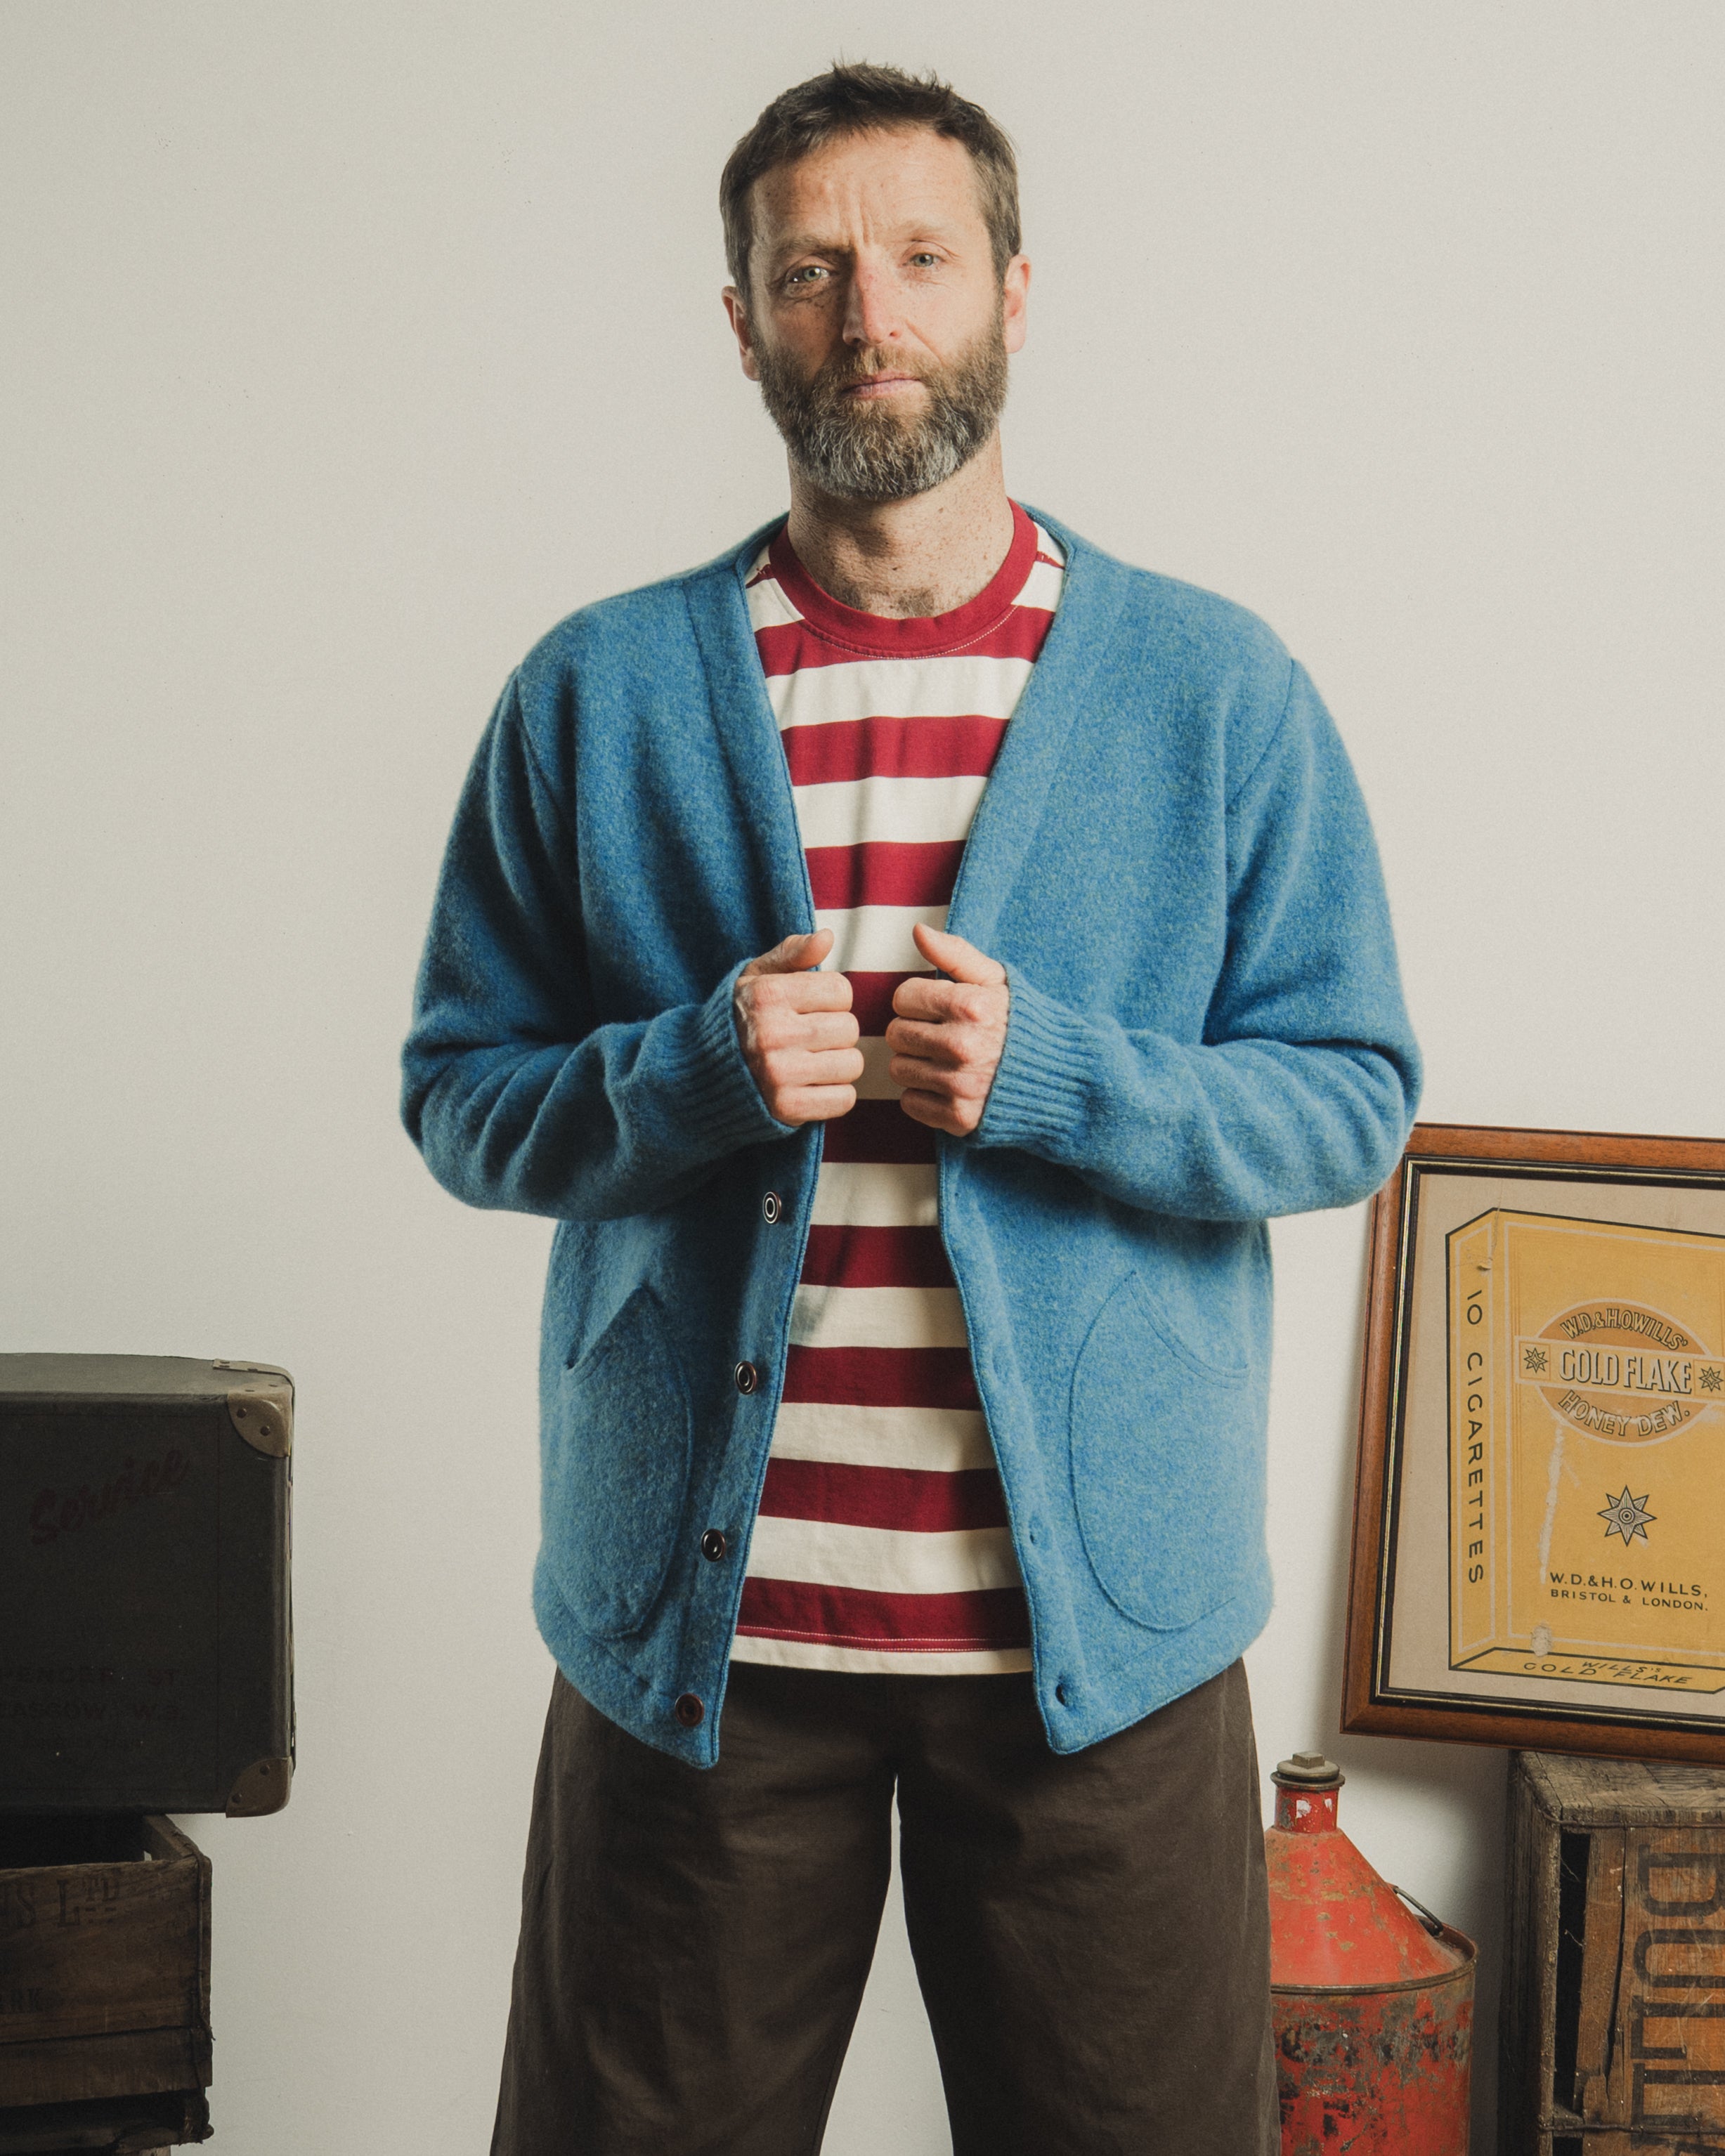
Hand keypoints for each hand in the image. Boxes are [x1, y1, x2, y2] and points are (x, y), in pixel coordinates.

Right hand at [734, 929, 862, 1124]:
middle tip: (811, 1037)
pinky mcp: (787, 1108)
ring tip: (812, 1061)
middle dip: (836, 1031)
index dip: (832, 999)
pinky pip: (844, 1099)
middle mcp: (771, 1034)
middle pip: (849, 1028)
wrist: (702, 1073)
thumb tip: (826, 937)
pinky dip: (836, 1095)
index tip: (811, 1008)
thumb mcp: (756, 977)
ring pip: (852, 1064)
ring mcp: (778, 1074)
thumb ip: (792, 952)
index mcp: (767, 996)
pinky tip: (812, 1086)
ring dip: (839, 1063)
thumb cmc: (741, 1018)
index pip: (841, 991)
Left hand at [885, 924, 1009, 1136]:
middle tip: (939, 1035)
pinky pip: (910, 1102)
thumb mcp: (997, 981)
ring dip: (916, 1064)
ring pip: (898, 1069)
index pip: (903, 998)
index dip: (917, 1001)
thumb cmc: (1023, 1024)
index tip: (936, 1008)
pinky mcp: (959, 1117)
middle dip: (914, 1031)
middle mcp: (962, 1046)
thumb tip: (917, 930)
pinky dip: (924, 1096)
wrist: (1063, 1080)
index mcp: (970, 1006)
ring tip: (944, 1061)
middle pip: (896, 1034)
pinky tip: (948, 1086)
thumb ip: (955, 954)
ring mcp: (960, 1085)